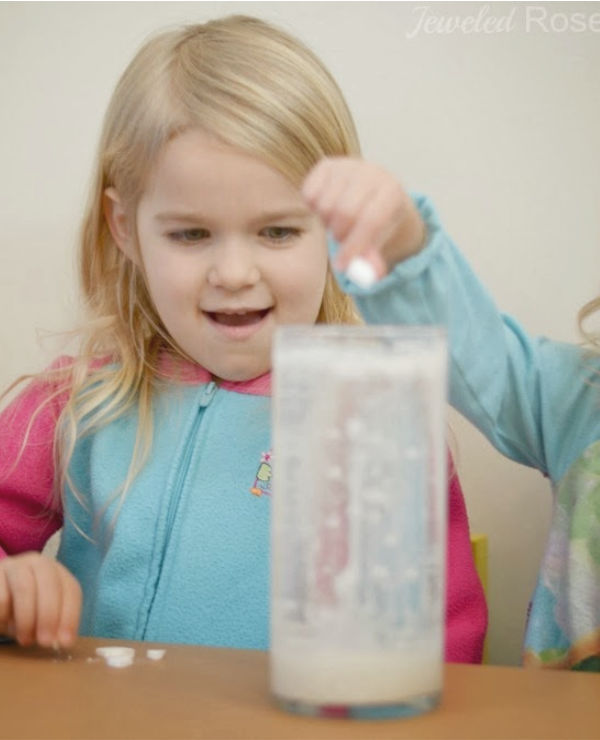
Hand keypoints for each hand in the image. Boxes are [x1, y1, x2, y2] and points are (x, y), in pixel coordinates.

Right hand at [0, 552, 81, 647]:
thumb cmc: (18, 609)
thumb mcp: (38, 615)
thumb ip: (51, 624)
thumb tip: (61, 641)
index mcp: (56, 572)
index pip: (71, 590)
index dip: (70, 616)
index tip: (65, 641)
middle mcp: (38, 563)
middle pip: (51, 585)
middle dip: (49, 616)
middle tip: (44, 642)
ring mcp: (14, 565)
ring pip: (25, 588)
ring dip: (27, 618)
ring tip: (24, 639)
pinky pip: (2, 597)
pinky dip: (5, 616)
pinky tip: (4, 623)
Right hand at [302, 157, 425, 279]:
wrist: (373, 188)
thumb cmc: (377, 219)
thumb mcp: (380, 241)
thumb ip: (374, 260)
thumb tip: (369, 275)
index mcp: (392, 191)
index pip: (371, 220)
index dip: (354, 246)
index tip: (341, 266)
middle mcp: (371, 172)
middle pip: (345, 212)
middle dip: (339, 235)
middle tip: (340, 241)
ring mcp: (348, 165)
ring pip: (324, 204)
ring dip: (326, 222)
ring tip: (337, 222)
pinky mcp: (327, 165)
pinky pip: (310, 194)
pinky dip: (313, 209)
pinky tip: (326, 210)